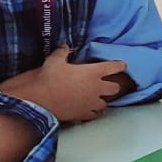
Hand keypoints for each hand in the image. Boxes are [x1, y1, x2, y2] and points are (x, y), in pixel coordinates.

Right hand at [0, 47, 128, 123]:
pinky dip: (93, 112)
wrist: (40, 101)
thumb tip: (64, 46)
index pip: (114, 67)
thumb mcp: (54, 60)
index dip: (120, 66)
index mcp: (93, 72)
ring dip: (102, 100)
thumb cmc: (49, 78)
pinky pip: (94, 115)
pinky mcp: (83, 114)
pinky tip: (88, 110)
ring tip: (96, 99)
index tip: (122, 65)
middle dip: (112, 86)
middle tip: (107, 85)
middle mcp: (97, 88)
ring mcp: (91, 103)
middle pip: (115, 88)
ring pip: (105, 104)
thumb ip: (62, 53)